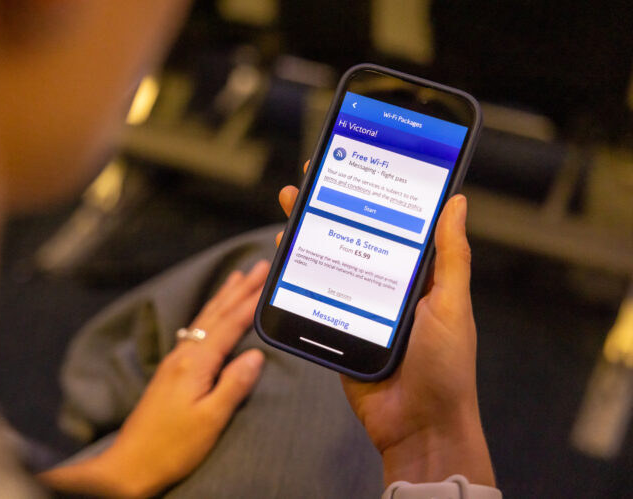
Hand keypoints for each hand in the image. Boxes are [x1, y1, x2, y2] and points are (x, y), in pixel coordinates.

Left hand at [40, 260, 269, 497]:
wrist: (130, 465)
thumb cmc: (171, 448)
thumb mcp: (210, 420)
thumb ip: (234, 385)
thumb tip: (256, 355)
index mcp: (195, 364)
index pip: (229, 325)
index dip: (251, 301)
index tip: (268, 279)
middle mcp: (183, 356)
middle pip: (215, 314)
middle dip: (239, 289)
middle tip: (259, 266)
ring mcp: (174, 362)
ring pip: (203, 320)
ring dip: (223, 297)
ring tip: (237, 278)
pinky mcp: (171, 372)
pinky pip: (196, 331)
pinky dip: (209, 315)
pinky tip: (211, 315)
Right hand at [277, 167, 493, 485]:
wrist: (417, 426)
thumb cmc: (446, 368)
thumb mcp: (452, 305)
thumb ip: (451, 256)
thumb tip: (457, 202)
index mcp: (417, 275)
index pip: (392, 223)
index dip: (375, 192)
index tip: (358, 162)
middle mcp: (386, 285)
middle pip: (353, 234)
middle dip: (331, 202)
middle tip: (311, 174)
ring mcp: (359, 305)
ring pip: (329, 258)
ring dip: (309, 230)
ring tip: (291, 204)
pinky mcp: (337, 327)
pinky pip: (314, 293)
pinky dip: (298, 272)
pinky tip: (284, 253)